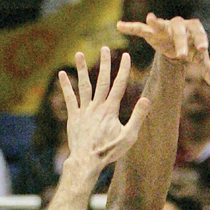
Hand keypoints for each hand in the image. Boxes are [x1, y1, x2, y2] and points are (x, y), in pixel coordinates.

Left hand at [60, 47, 149, 180]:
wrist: (87, 161)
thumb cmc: (109, 151)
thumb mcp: (129, 136)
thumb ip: (138, 117)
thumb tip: (147, 99)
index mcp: (111, 110)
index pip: (119, 85)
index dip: (123, 69)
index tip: (126, 56)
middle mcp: (97, 106)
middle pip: (101, 81)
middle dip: (104, 64)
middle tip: (105, 48)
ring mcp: (84, 111)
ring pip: (83, 86)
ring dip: (82, 69)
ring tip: (80, 54)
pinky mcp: (73, 117)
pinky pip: (69, 98)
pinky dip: (66, 86)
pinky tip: (62, 74)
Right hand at [117, 14, 209, 88]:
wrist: (176, 43)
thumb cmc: (190, 49)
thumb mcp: (198, 59)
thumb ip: (208, 70)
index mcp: (193, 29)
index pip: (199, 33)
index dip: (201, 40)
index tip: (204, 50)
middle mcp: (178, 24)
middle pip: (180, 30)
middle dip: (181, 42)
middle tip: (182, 55)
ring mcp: (163, 27)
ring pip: (159, 25)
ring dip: (155, 23)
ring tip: (149, 18)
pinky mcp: (150, 32)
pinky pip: (139, 28)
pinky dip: (130, 27)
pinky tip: (119, 25)